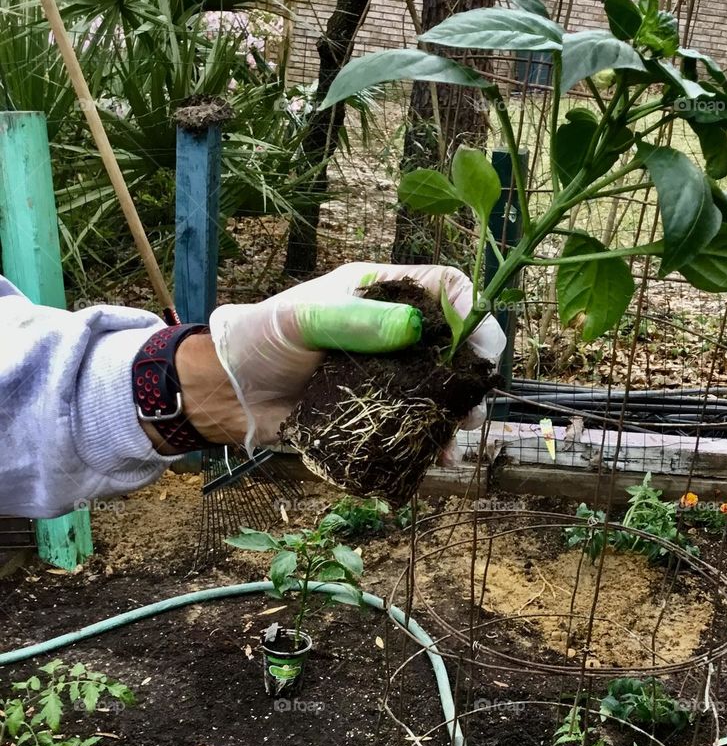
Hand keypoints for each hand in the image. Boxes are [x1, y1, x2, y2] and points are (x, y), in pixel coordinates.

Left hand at [205, 262, 504, 451]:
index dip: (472, 314)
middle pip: (455, 344)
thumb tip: (416, 329)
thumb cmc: (261, 340)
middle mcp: (393, 332)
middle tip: (473, 402)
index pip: (447, 290)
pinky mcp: (377, 412)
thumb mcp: (305, 320)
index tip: (480, 349)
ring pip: (443, 389)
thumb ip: (357, 321)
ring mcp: (388, 374)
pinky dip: (433, 440)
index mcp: (382, 293)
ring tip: (461, 431)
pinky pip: (417, 424)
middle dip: (472, 373)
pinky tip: (438, 455)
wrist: (227, 391)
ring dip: (459, 411)